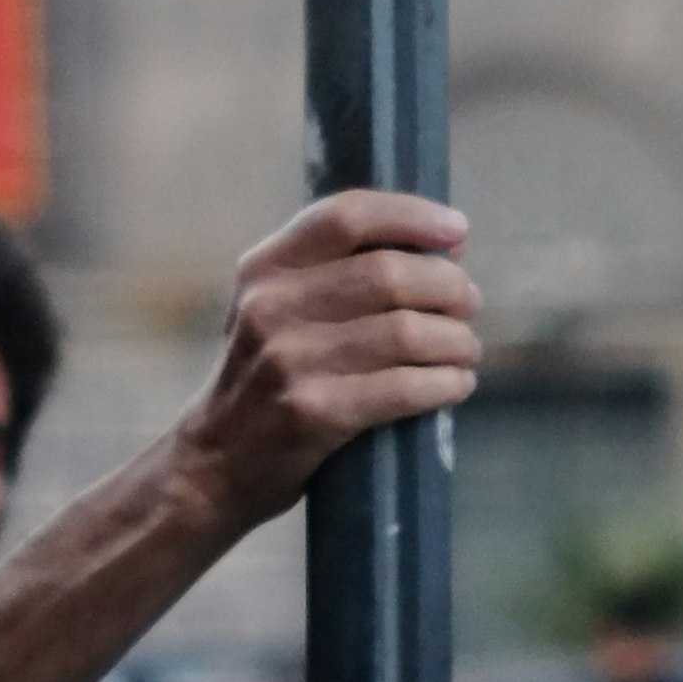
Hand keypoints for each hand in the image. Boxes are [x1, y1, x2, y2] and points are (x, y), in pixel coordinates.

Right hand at [179, 191, 478, 532]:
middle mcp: (271, 306)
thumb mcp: (275, 311)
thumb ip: (334, 276)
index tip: (458, 231)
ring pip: (406, 332)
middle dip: (447, 287)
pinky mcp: (312, 413)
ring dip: (456, 341)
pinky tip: (456, 385)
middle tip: (468, 304)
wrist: (214, 465)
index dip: (411, 216)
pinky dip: (445, 383)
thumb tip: (442, 253)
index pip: (346, 217)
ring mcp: (289, 361)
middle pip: (389, 274)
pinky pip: (404, 388)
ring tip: (465, 351)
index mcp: (264, 269)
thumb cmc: (266, 380)